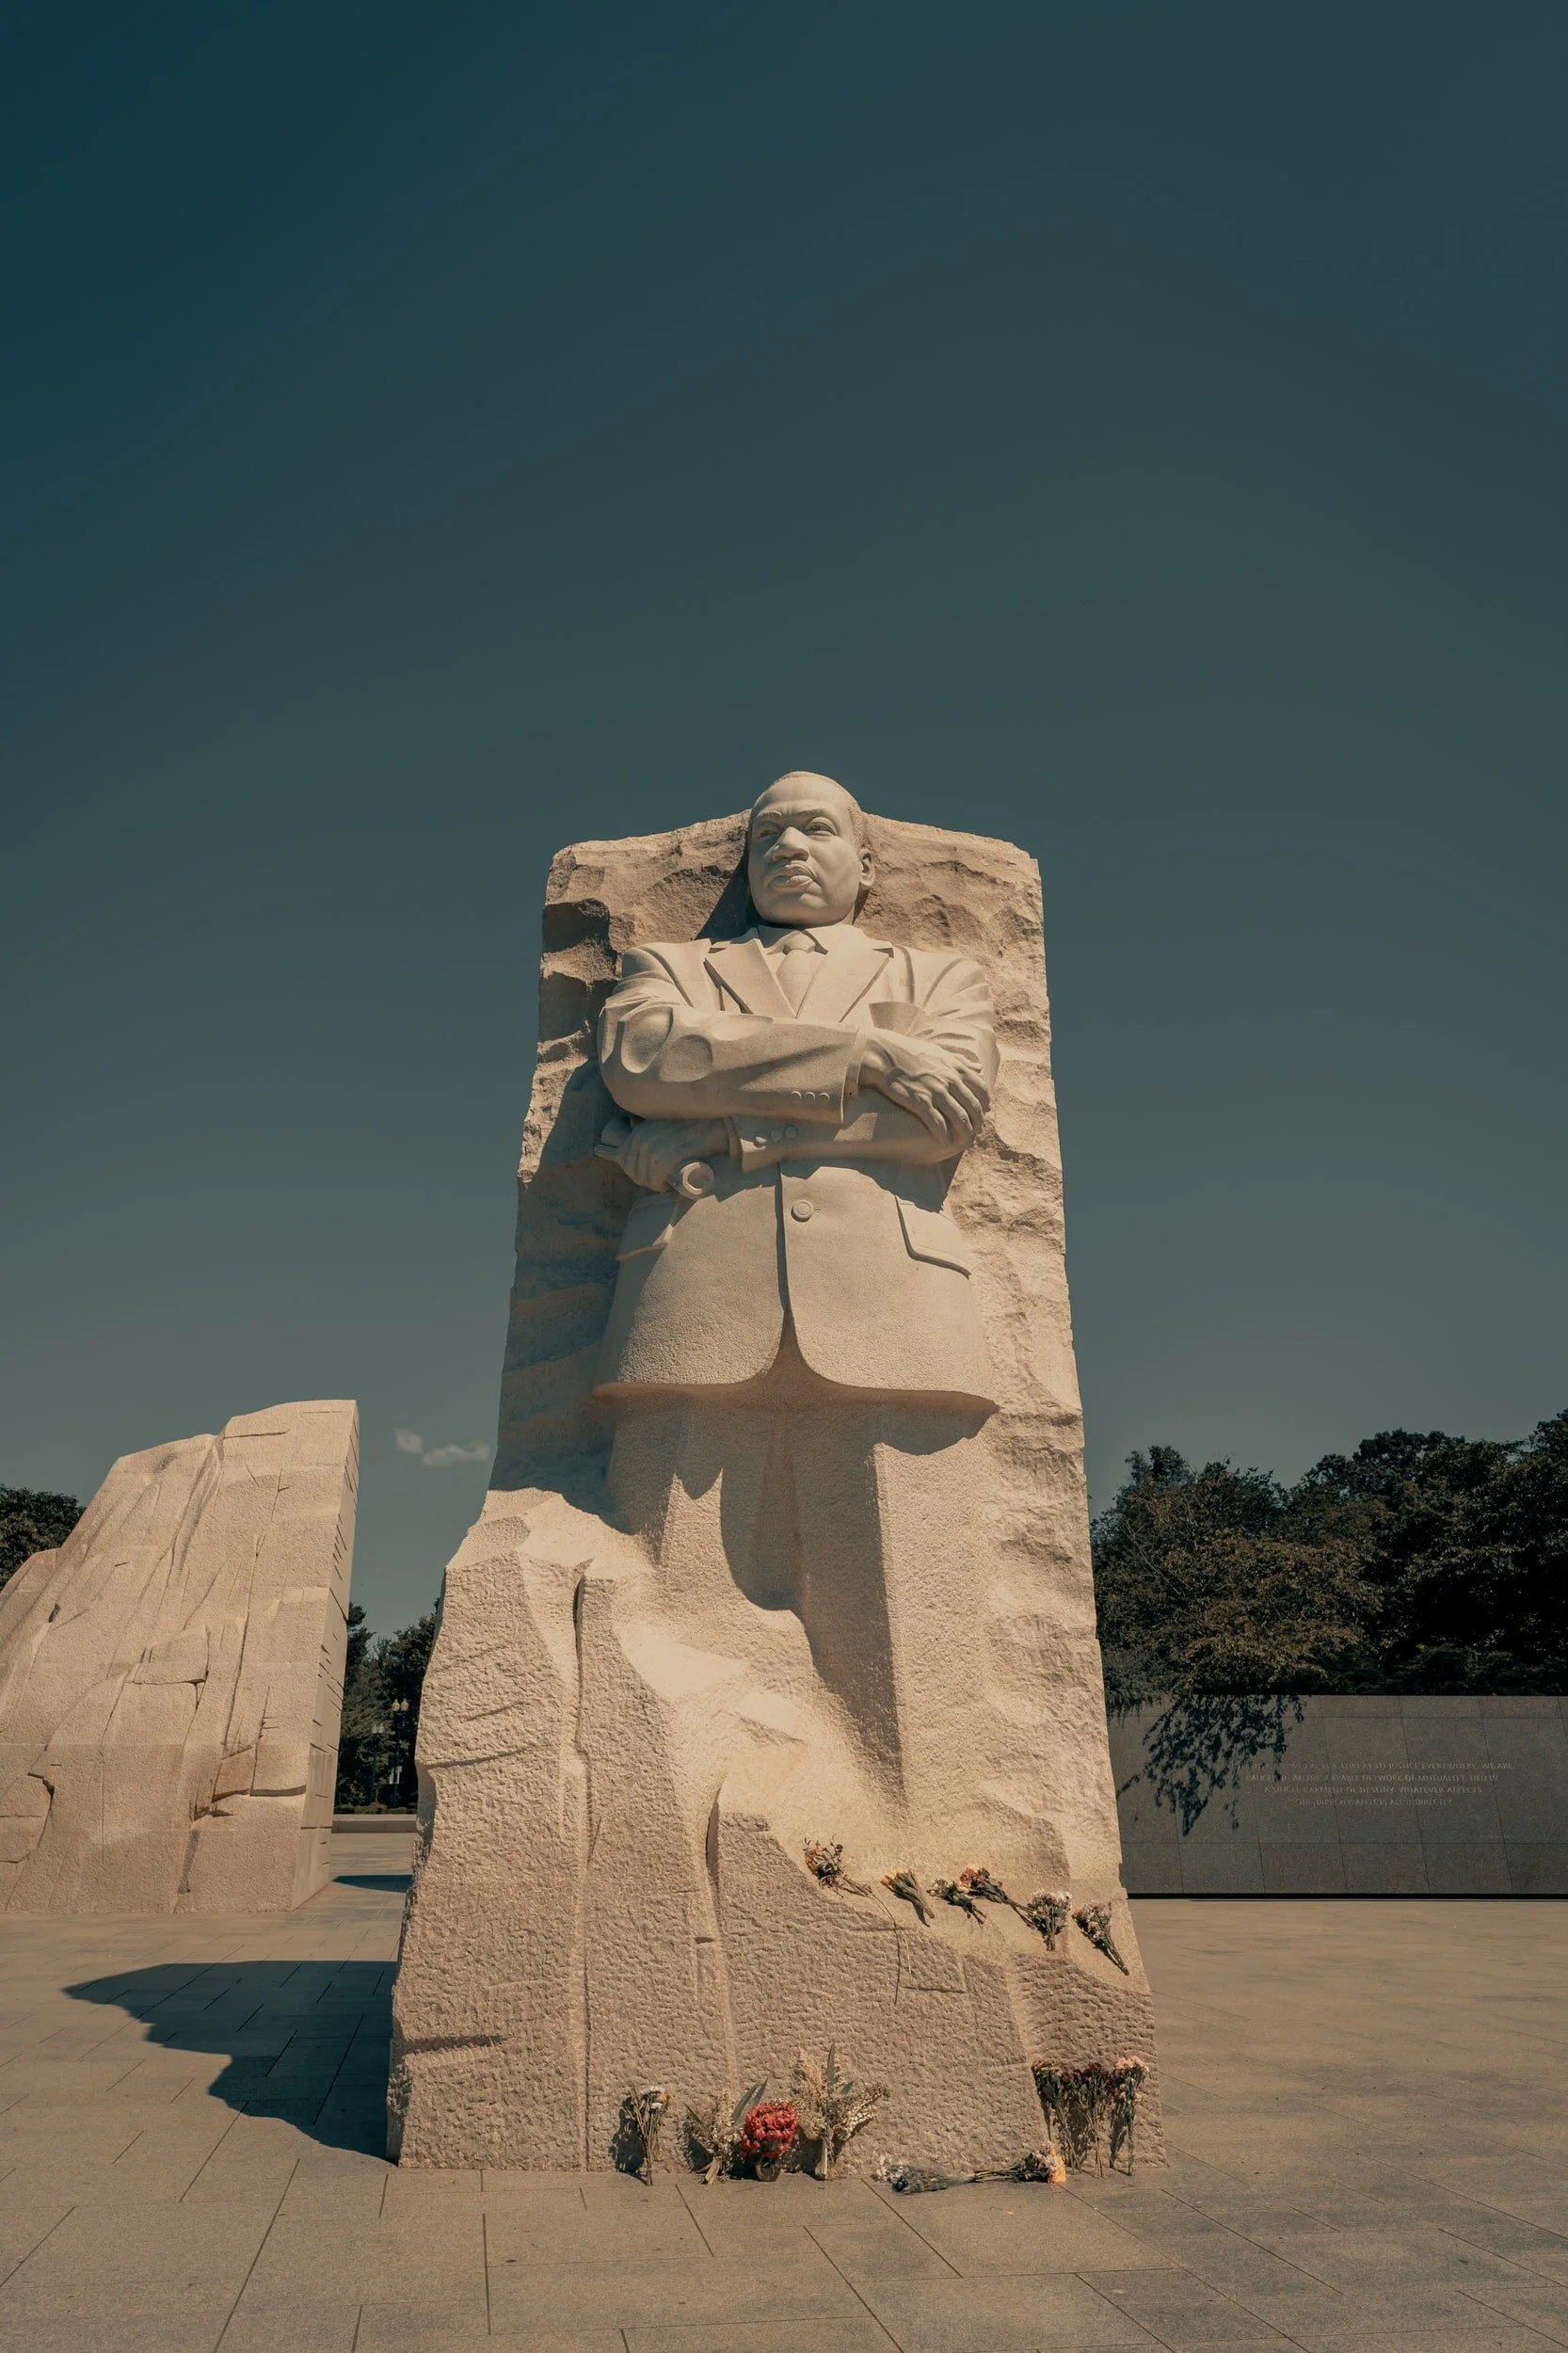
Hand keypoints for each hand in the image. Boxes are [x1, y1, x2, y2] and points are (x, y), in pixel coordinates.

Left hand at [597, 1116, 728, 1192]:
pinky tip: (670, 1183)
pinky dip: (662, 1187)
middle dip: (646, 1179)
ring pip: (644, 1180)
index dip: (636, 1171)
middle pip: (633, 1173)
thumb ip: (647, 1135)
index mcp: (638, 1132)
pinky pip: (655, 1183)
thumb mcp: (661, 1126)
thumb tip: (633, 1146)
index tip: (650, 1173)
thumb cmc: (688, 1129)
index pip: (624, 1160)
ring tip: (668, 1180)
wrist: (710, 1129)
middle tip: (661, 1179)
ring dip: (655, 1184)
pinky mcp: (663, 1161)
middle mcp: (641, 1140)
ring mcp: (651, 1150)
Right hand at [856, 1035, 987, 1147]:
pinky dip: (944, 1135)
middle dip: (978, 1123)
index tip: (984, 1114)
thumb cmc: (911, 1052)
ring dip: (965, 1133)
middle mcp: (950, 1080)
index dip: (984, 1105)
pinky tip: (947, 1143)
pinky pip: (937, 1122)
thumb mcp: (940, 1051)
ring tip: (966, 1143)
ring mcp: (936, 1091)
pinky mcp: (920, 1101)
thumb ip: (961, 1061)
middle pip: (973, 1106)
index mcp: (956, 1068)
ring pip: (959, 1117)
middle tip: (977, 1133)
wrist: (885, 1054)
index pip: (981, 1089)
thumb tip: (979, 1067)